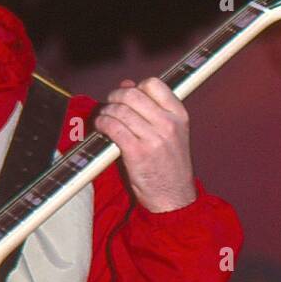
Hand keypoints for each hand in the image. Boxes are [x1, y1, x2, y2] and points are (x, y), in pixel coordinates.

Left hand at [93, 78, 196, 212]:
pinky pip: (113, 127)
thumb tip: (127, 84)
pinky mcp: (136, 152)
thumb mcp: (169, 133)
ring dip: (105, 112)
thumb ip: (151, 108)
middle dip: (115, 97)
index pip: (153, 84)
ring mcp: (153, 138)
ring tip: (103, 119)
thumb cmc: (169, 166)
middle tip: (110, 105)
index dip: (135, 87)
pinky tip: (101, 128)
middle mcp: (168, 124)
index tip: (128, 97)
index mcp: (179, 115)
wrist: (174, 198)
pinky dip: (102, 124)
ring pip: (119, 110)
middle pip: (132, 94)